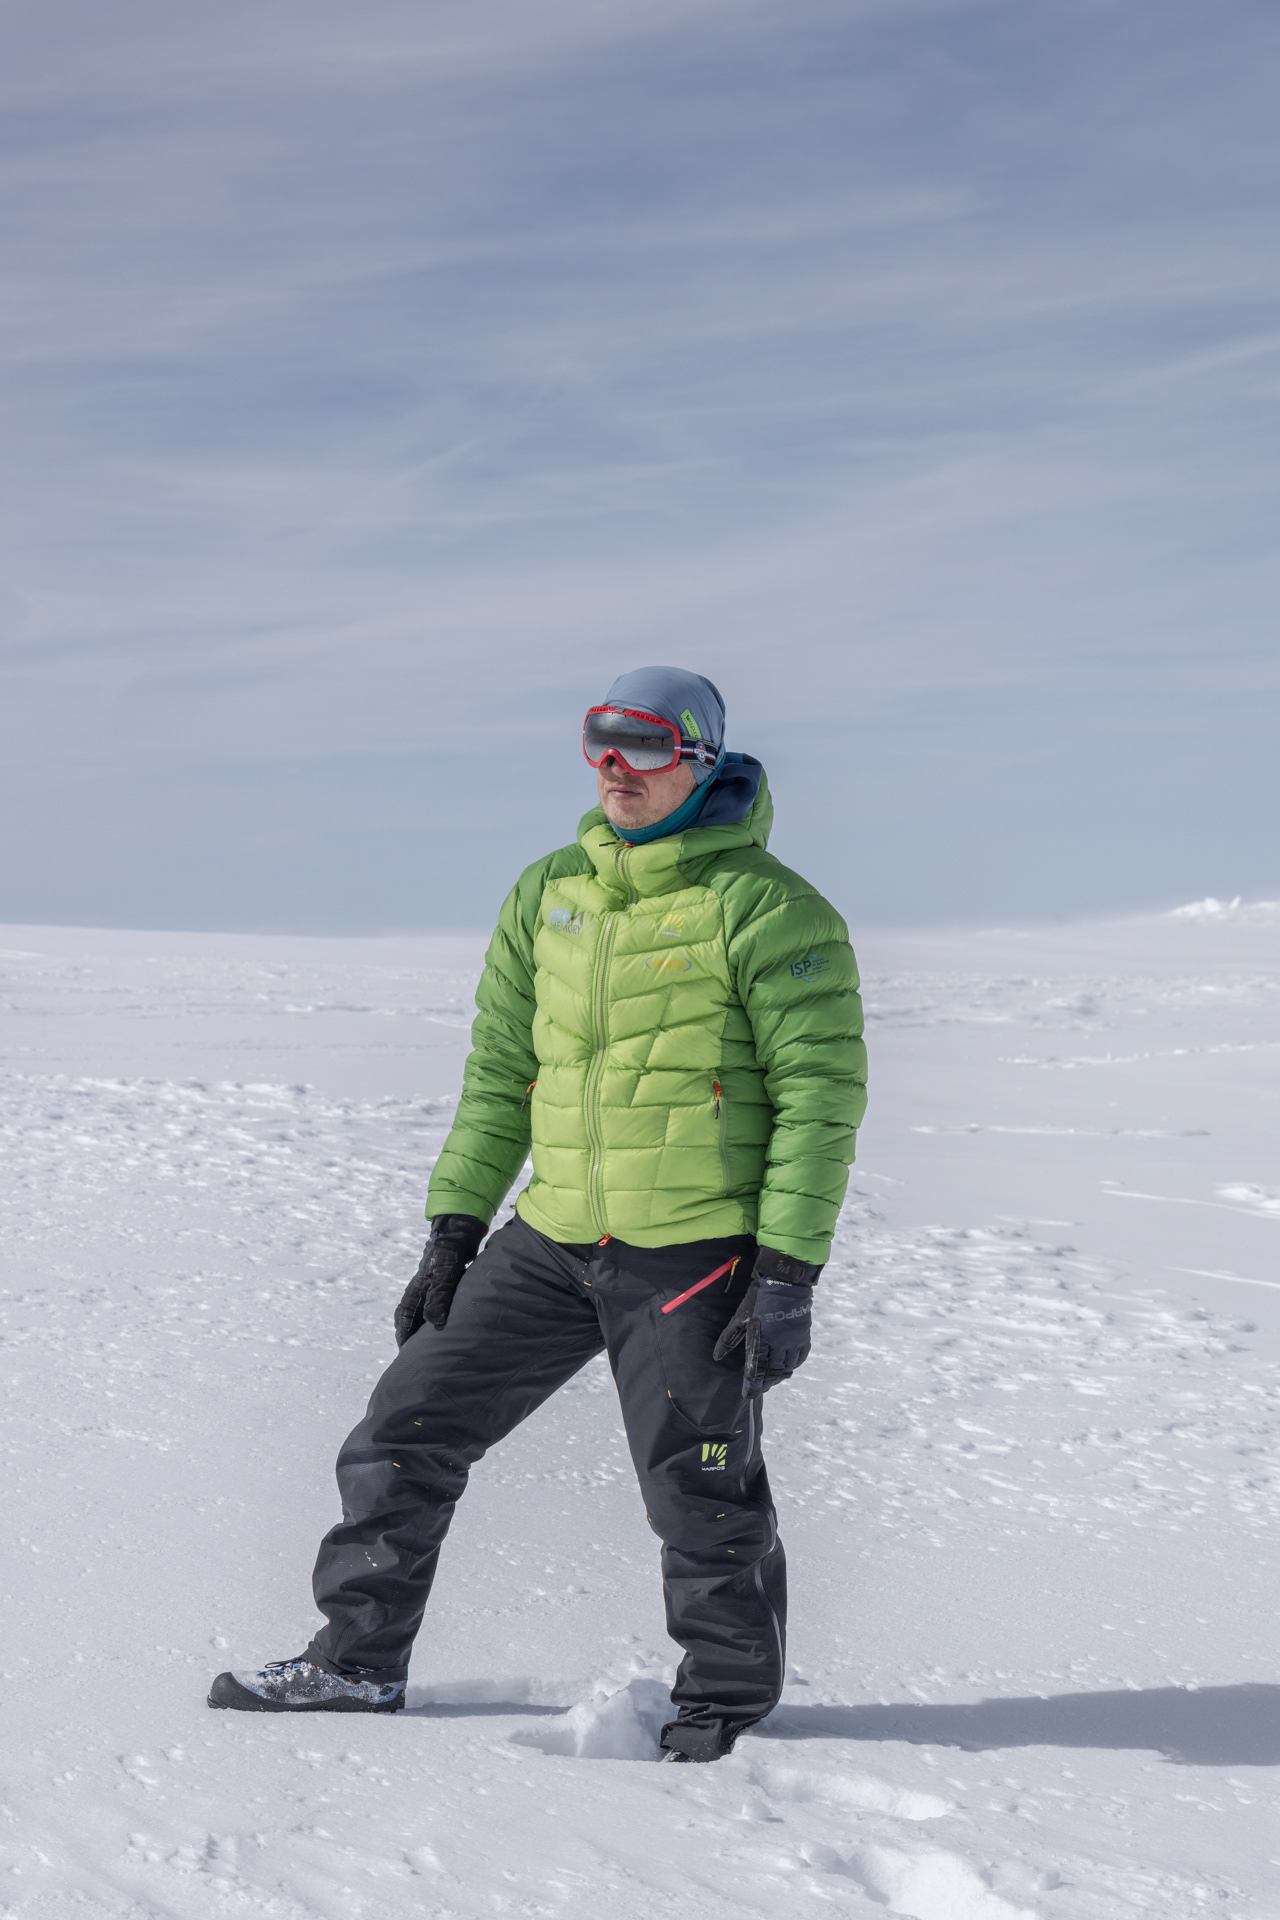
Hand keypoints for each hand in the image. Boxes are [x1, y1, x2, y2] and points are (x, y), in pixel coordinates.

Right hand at [394, 1215, 485, 1344]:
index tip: (404, 1350)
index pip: (404, 1317)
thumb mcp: (444, 1276)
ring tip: (430, 1341)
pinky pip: (435, 1302)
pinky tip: (446, 1321)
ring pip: (422, 1309)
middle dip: (410, 1332)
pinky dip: (436, 1314)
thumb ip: (438, 1297)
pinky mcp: (442, 1281)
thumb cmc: (448, 1254)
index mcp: (416, 1290)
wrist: (457, 1232)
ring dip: (423, 1324)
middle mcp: (420, 1289)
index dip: (404, 1334)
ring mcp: (430, 1285)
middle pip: (410, 1315)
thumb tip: (434, 1321)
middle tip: (415, 1350)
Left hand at [713, 1246, 820, 1394]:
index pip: (757, 1370)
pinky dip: (792, 1366)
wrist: (785, 1282)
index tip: (747, 1395)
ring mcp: (793, 1341)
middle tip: (757, 1390)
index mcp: (761, 1339)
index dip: (752, 1385)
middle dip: (764, 1384)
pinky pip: (799, 1358)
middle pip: (772, 1373)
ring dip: (778, 1377)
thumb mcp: (740, 1318)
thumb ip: (728, 1338)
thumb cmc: (758, 1299)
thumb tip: (716, 1357)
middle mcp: (779, 1344)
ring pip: (786, 1368)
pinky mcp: (803, 1336)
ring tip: (770, 1381)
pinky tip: (786, 1368)